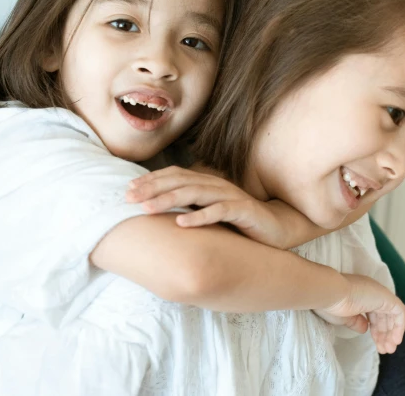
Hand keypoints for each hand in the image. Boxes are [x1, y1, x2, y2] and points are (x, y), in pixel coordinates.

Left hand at [126, 166, 290, 248]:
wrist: (276, 229)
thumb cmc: (238, 223)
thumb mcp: (209, 214)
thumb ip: (188, 208)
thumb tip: (156, 211)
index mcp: (207, 183)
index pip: (175, 176)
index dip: (151, 180)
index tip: (128, 189)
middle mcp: (216, 185)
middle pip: (180, 181)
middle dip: (152, 188)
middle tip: (129, 197)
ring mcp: (231, 197)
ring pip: (196, 193)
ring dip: (169, 199)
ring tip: (148, 208)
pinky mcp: (244, 211)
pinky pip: (220, 211)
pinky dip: (200, 216)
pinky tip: (182, 223)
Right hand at [314, 274, 404, 354]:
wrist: (331, 293)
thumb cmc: (332, 305)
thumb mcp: (344, 317)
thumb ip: (356, 322)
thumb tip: (365, 329)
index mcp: (359, 294)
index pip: (373, 313)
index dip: (375, 330)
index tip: (376, 344)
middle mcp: (371, 292)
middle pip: (383, 315)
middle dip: (384, 334)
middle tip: (385, 350)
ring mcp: (379, 293)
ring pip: (392, 315)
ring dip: (392, 333)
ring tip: (389, 349)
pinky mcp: (386, 297)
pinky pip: (399, 311)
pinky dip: (399, 326)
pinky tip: (395, 340)